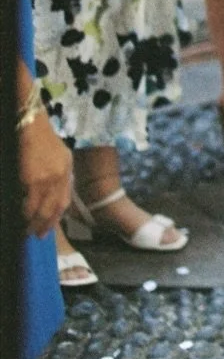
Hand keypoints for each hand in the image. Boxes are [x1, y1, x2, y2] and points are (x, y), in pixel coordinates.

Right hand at [19, 94, 71, 236]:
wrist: (31, 124)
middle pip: (55, 208)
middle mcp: (62, 176)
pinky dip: (25, 212)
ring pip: (42, 208)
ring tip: (27, 229)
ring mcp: (49, 179)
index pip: (64, 200)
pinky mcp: (34, 180)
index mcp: (68, 170)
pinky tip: (21, 217)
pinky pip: (30, 202)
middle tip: (37, 235)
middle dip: (46, 224)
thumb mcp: (59, 155)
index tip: (49, 228)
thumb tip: (51, 194)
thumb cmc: (40, 138)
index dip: (57, 216)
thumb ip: (58, 174)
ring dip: (34, 221)